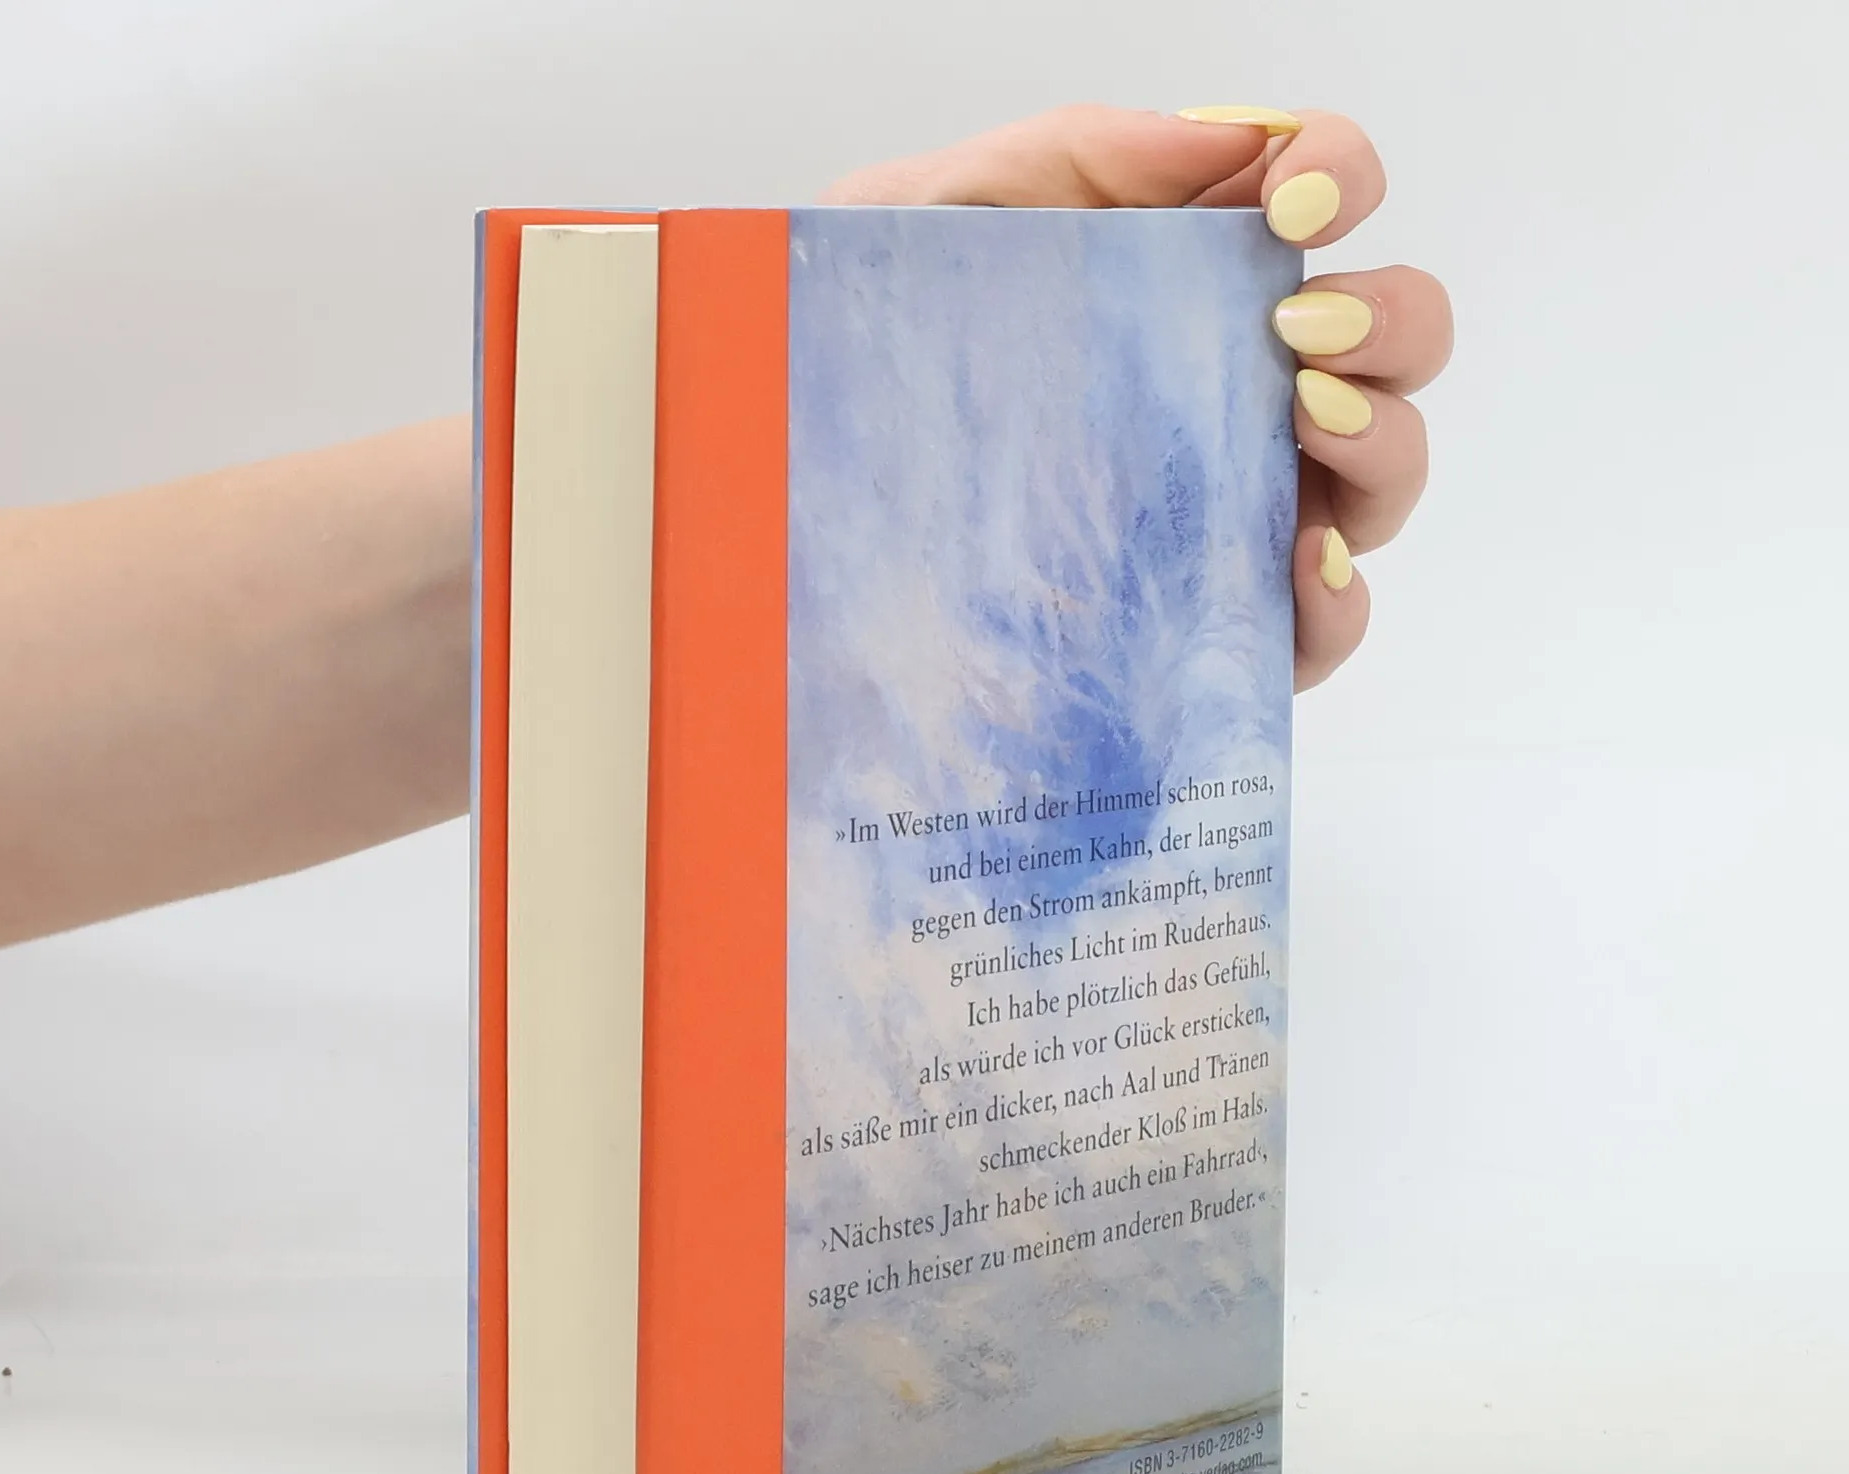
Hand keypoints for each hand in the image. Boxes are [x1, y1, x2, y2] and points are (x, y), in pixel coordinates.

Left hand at [824, 104, 1452, 690]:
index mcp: (1190, 274)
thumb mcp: (940, 218)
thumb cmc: (868, 353)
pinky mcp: (1218, 624)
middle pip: (1399, 335)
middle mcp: (1238, 388)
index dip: (1345, 172)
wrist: (786, 495)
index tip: (1292, 201)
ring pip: (1387, 472)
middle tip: (1298, 332)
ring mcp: (1242, 506)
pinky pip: (1327, 623)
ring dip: (1384, 442)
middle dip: (1387, 317)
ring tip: (1306, 428)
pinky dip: (1342, 599)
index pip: (1324, 192)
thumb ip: (1077, 156)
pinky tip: (1298, 565)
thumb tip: (1229, 138)